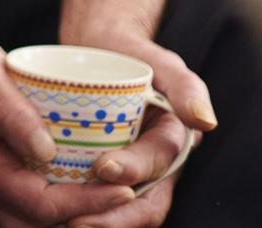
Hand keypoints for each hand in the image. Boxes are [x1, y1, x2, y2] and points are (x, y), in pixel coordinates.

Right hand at [0, 26, 137, 226]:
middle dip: (85, 220)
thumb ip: (15, 116)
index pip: (41, 206)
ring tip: (112, 201)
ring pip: (38, 226)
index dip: (86, 202)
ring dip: (76, 219)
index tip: (124, 190)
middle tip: (123, 200)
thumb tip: (47, 151)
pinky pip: (36, 214)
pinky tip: (90, 194)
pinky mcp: (5, 185)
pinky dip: (65, 211)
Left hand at [53, 32, 213, 227]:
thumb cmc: (130, 53)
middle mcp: (157, 166)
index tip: (102, 167)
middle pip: (143, 204)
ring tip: (65, 226)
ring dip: (98, 223)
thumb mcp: (160, 61)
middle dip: (114, 218)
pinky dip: (83, 213)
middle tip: (77, 222)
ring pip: (121, 212)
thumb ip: (185, 85)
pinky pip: (98, 202)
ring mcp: (131, 174)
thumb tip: (204, 122)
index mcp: (173, 142)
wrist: (98, 50)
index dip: (133, 170)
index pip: (158, 166)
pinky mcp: (105, 175)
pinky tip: (56, 219)